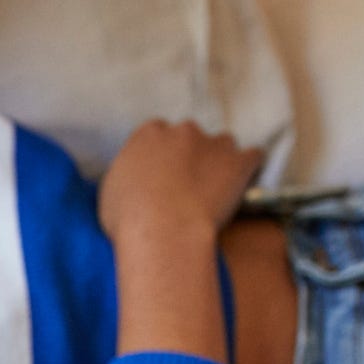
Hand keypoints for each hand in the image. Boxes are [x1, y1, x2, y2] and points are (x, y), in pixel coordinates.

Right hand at [98, 119, 262, 245]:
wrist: (164, 232)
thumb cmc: (128, 219)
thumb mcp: (111, 191)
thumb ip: (127, 175)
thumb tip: (134, 180)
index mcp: (148, 135)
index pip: (156, 135)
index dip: (159, 156)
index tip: (159, 175)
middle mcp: (182, 130)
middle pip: (189, 136)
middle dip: (189, 155)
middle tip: (183, 186)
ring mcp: (214, 143)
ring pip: (222, 145)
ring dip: (218, 160)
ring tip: (213, 188)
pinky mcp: (240, 162)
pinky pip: (252, 157)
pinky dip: (248, 168)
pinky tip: (242, 184)